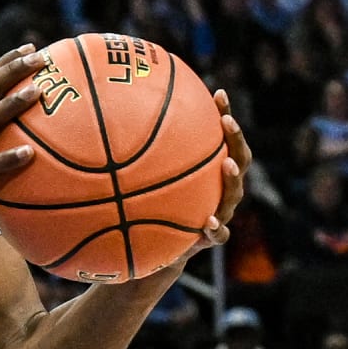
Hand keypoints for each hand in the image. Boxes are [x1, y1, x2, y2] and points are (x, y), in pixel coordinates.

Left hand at [145, 89, 251, 286]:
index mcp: (208, 171)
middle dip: (234, 139)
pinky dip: (216, 227)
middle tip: (226, 122)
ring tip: (228, 164)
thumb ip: (134, 160)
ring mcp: (220, 212)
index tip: (218, 93)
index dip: (224, 114)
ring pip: (235, 193)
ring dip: (233, 178)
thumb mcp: (140, 186)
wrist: (154, 254)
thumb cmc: (147, 212)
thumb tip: (108, 125)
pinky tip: (207, 222)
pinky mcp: (211, 238)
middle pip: (239, 159)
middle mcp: (220, 188)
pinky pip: (219, 234)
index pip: (223, 137)